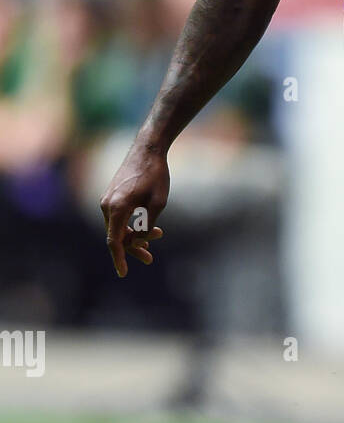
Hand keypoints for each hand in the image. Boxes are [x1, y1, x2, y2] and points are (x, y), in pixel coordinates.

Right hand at [100, 142, 168, 277]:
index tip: (123, 273)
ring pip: (118, 227)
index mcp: (117, 207)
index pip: (114, 240)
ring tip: (157, 237)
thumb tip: (137, 242)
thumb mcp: (157, 203)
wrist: (148, 149)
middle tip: (150, 259)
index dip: (119, 258)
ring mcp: (107, 199)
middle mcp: (107, 204)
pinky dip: (131, 224)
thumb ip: (146, 225)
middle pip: (116, 235)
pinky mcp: (112, 196)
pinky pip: (118, 217)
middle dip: (133, 248)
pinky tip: (146, 228)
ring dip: (134, 235)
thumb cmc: (156, 174)